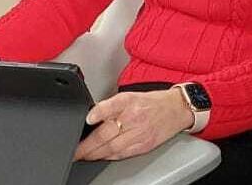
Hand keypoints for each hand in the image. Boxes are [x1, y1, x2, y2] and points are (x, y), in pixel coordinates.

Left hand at [76, 89, 193, 161]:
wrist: (177, 109)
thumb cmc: (152, 102)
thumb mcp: (130, 95)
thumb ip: (111, 106)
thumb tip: (90, 118)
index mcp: (129, 100)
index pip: (111, 105)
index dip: (98, 112)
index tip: (88, 119)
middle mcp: (134, 116)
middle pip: (107, 133)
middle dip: (87, 145)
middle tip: (75, 151)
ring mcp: (140, 133)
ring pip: (112, 147)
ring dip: (95, 154)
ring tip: (83, 156)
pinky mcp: (144, 145)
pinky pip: (122, 154)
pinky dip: (109, 156)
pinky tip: (101, 157)